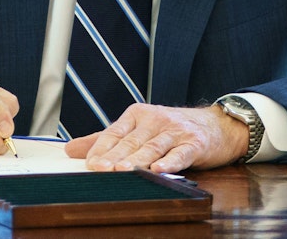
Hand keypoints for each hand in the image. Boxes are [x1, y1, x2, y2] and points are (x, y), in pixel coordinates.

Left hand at [64, 103, 250, 172]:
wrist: (216, 125)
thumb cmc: (172, 129)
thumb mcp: (138, 129)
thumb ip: (105, 139)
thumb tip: (70, 149)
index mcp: (137, 115)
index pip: (114, 132)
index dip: (101, 148)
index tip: (88, 163)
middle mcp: (155, 120)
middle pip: (131, 141)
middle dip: (114, 156)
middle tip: (99, 170)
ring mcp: (175, 131)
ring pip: (152, 147)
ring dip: (137, 160)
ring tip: (122, 171)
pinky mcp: (194, 143)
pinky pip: (180, 154)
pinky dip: (170, 162)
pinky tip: (159, 170)